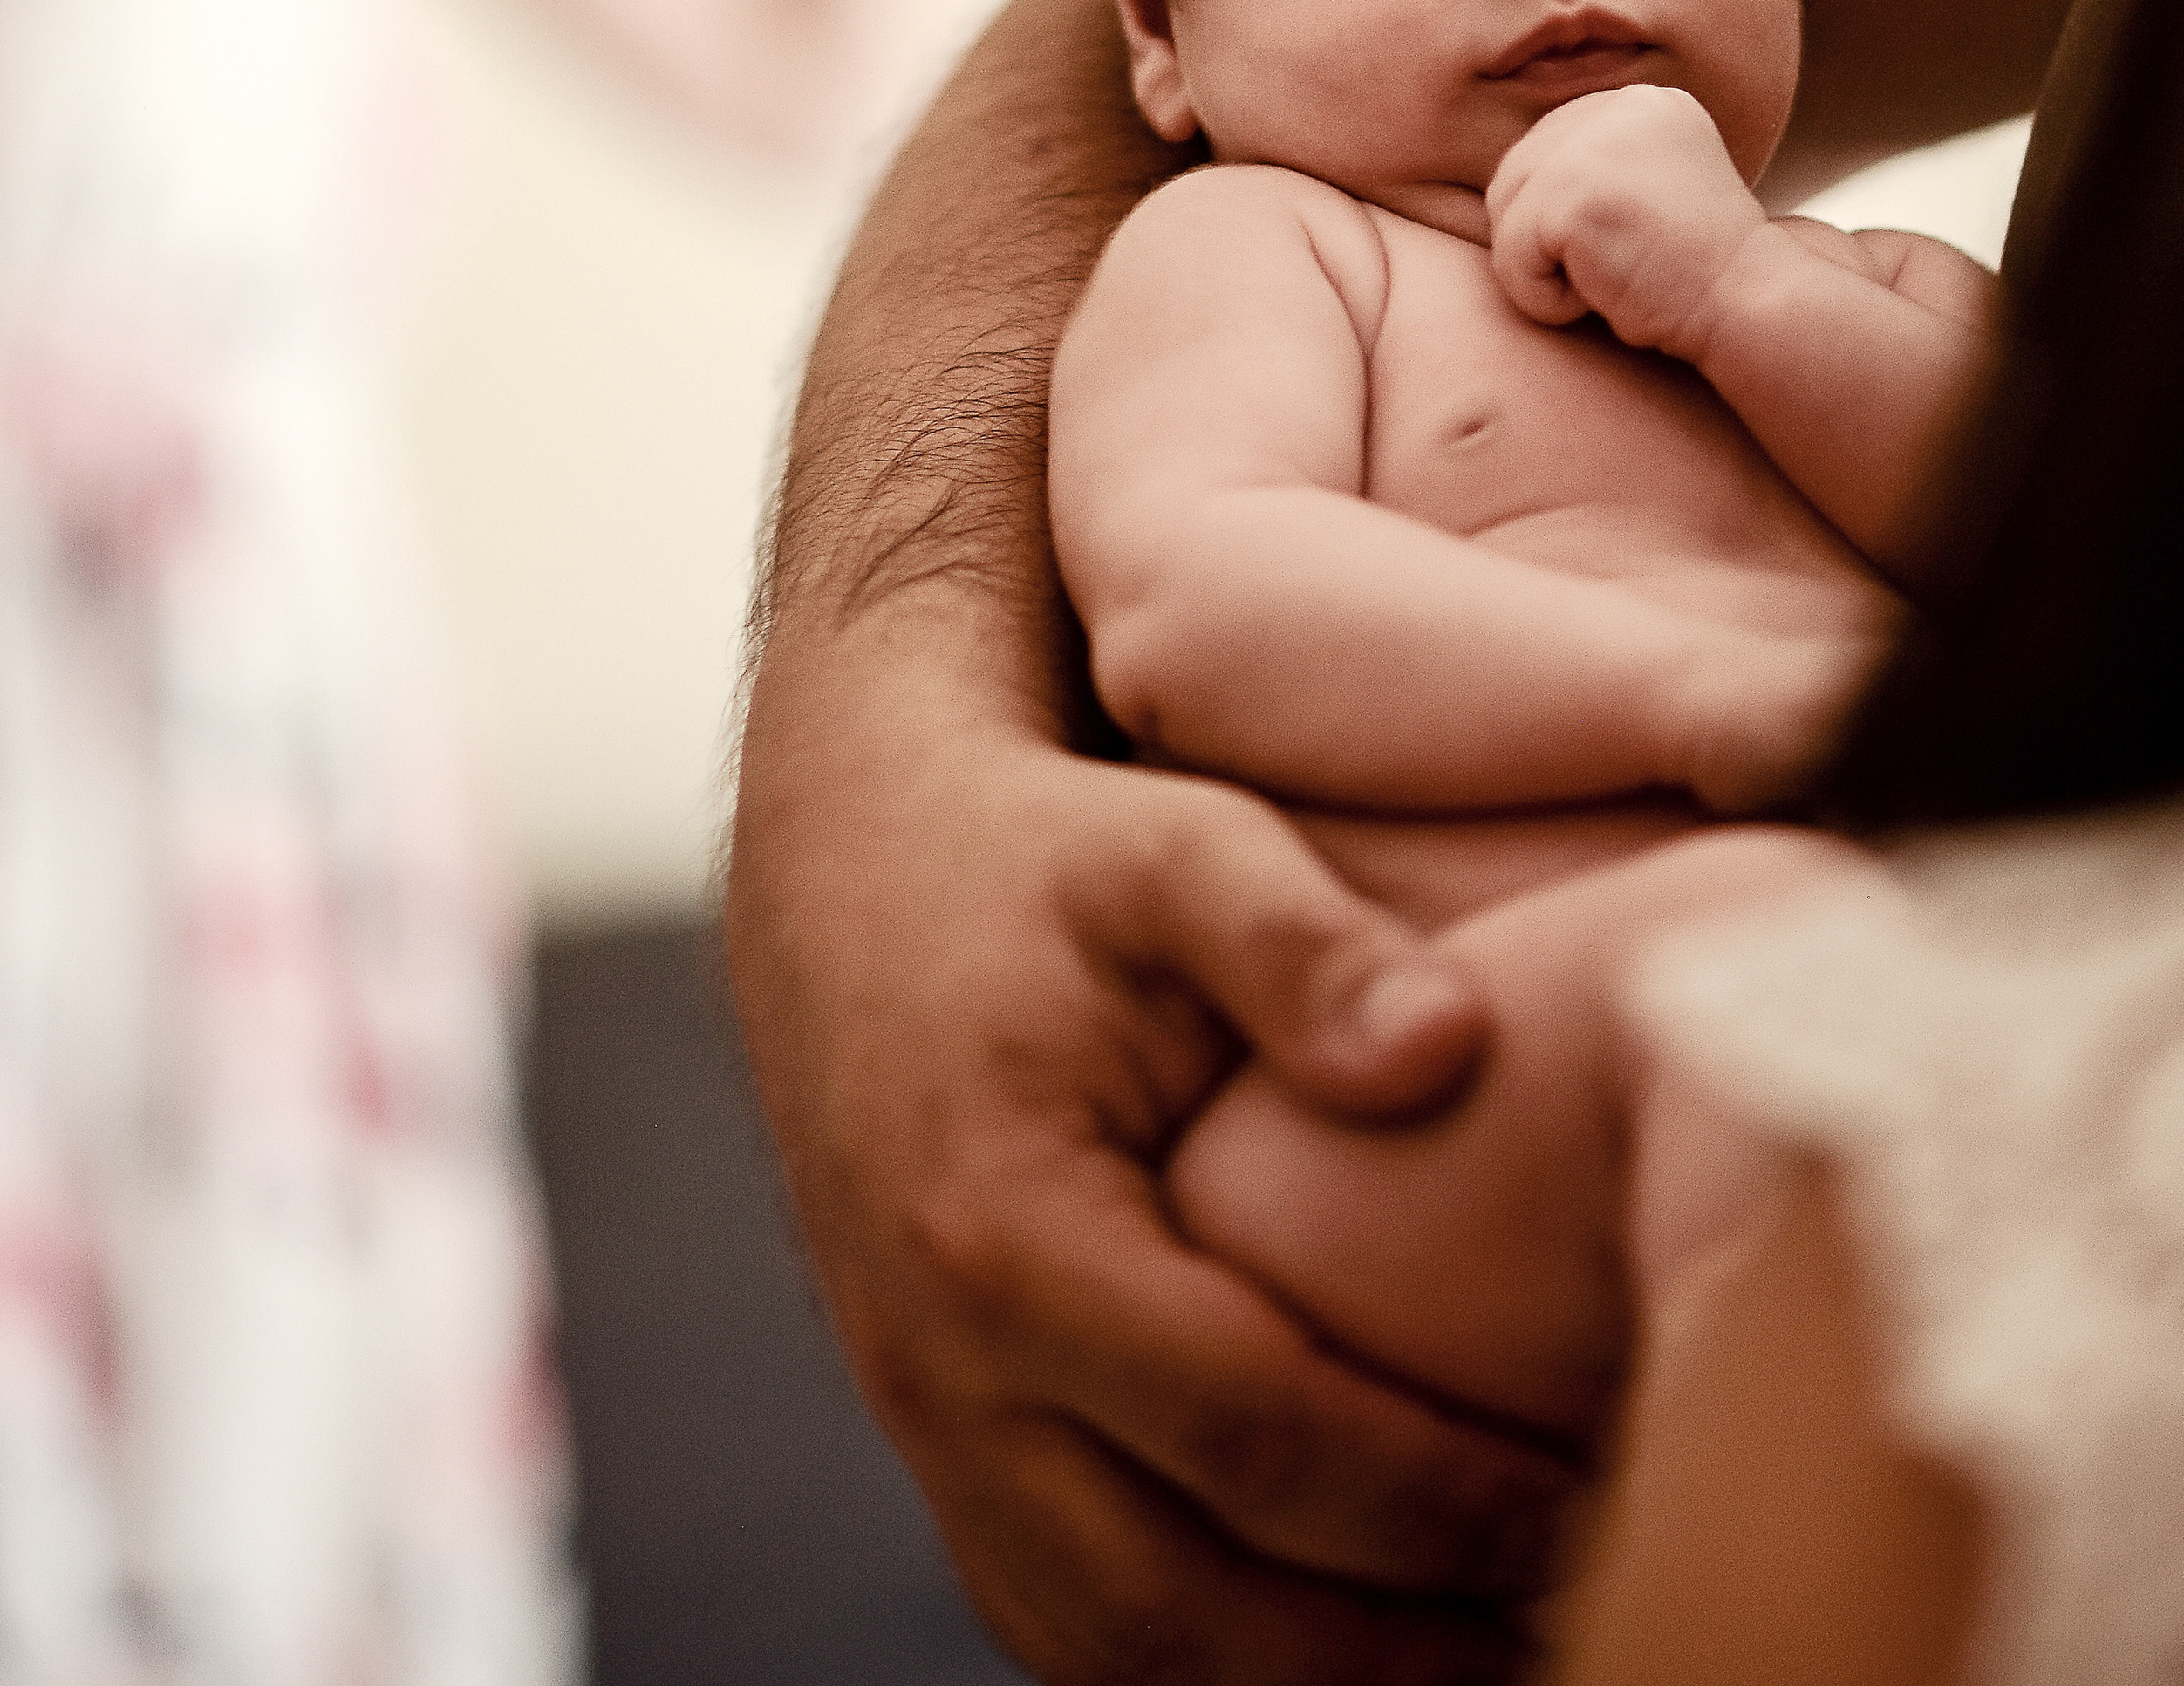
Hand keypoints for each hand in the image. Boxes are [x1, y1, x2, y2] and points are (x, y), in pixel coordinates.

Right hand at [728, 691, 1576, 1684]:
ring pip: (1113, 1654)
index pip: (1253, 1435)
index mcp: (1004, 1232)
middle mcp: (941, 1368)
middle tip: (1588, 1618)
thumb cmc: (1044, 857)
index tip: (1598, 1495)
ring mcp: (926, 1425)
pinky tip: (1359, 1643)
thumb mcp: (1172, 850)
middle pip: (1178, 1608)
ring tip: (1500, 1658)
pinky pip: (1067, 1623)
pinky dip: (1210, 1668)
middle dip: (1390, 1654)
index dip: (1437, 1496)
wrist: (855, 870)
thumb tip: (1449, 1046)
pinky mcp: (941, 1441)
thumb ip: (1301, 942)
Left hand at [1485, 87, 1764, 358]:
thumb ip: (1599, 169)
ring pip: (1507, 216)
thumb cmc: (1699, 273)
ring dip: (1542, 270)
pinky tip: (1605, 296)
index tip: (1629, 247)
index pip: (1548, 151)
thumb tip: (1507, 187)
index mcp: (1642, 102)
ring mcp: (1591, 144)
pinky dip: (1543, 300)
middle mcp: (1616, 105)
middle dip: (1544, 240)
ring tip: (1610, 280)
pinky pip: (1511, 258)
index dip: (1564, 218)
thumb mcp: (1654, 192)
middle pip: (1516, 176)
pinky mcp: (1570, 193)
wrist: (1751, 306)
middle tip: (1616, 269)